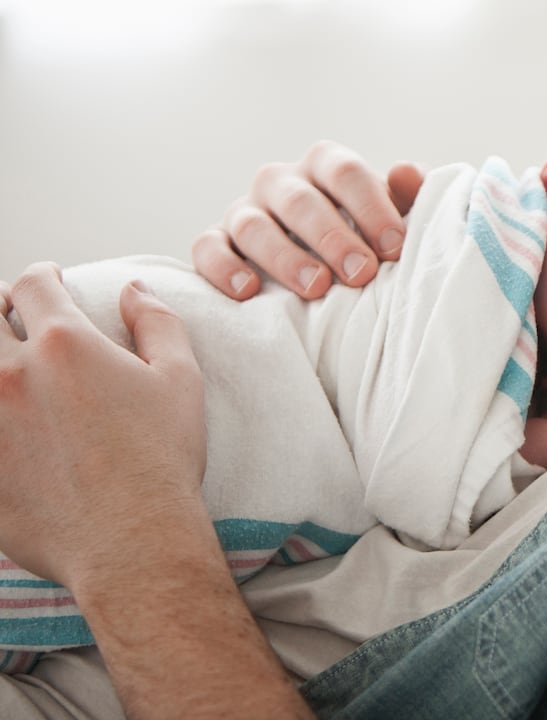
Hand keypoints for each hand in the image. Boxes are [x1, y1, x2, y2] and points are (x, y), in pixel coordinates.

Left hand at [0, 264, 205, 589]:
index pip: (35, 284)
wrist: (131, 542)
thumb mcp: (180, 382)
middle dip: (1, 309)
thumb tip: (134, 290)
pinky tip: (6, 422)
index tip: (51, 283)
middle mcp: (12, 371)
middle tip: (16, 319)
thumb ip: (158, 323)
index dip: (44, 276)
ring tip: (7, 369)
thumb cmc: (163, 461)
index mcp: (66, 343)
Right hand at [192, 140, 425, 299]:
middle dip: (332, 238)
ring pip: (253, 225)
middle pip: (300, 200)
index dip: (371, 207)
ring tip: (317, 288)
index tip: (394, 248)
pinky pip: (208, 248)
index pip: (344, 172)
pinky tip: (249, 291)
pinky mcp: (217, 241)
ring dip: (285, 257)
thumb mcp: (396, 214)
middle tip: (361, 273)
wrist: (330, 264)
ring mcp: (245, 210)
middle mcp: (281, 182)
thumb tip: (406, 173)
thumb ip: (410, 195)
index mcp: (325, 165)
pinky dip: (224, 268)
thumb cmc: (367, 235)